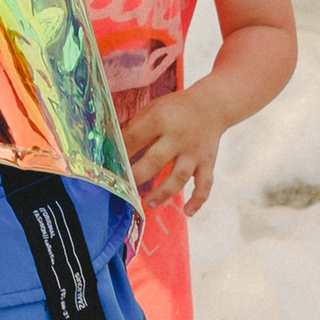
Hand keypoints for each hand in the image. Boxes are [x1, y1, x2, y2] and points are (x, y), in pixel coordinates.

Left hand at [123, 85, 224, 214]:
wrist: (211, 106)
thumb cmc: (174, 109)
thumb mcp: (153, 109)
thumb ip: (136, 127)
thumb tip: (114, 147)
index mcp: (160, 119)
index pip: (135, 138)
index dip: (121, 153)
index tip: (109, 167)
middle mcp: (178, 137)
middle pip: (155, 160)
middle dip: (138, 176)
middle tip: (124, 188)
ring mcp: (194, 152)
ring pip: (179, 176)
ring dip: (163, 193)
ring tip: (148, 204)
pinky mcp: (207, 162)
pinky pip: (205, 184)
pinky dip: (198, 200)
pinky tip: (187, 212)